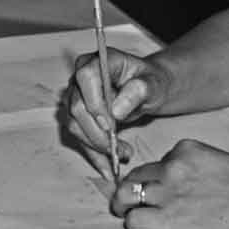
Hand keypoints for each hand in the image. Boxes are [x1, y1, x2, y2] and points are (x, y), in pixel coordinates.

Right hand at [64, 46, 170, 174]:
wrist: (147, 90)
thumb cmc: (150, 81)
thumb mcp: (153, 84)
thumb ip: (138, 91)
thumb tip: (117, 109)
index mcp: (98, 61)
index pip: (86, 78)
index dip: (95, 103)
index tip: (111, 124)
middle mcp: (80, 78)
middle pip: (77, 107)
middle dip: (98, 133)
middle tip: (121, 149)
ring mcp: (76, 97)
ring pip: (75, 126)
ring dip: (97, 147)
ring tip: (124, 154)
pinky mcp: (78, 116)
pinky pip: (79, 138)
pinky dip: (94, 155)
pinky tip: (108, 167)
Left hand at [109, 139, 228, 228]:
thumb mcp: (217, 163)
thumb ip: (191, 169)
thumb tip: (174, 187)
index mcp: (184, 149)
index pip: (154, 163)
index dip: (152, 179)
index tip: (158, 191)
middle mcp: (171, 166)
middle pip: (133, 177)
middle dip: (130, 190)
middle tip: (132, 203)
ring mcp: (167, 191)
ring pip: (124, 196)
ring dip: (125, 207)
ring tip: (131, 216)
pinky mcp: (168, 218)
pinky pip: (134, 220)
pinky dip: (136, 225)